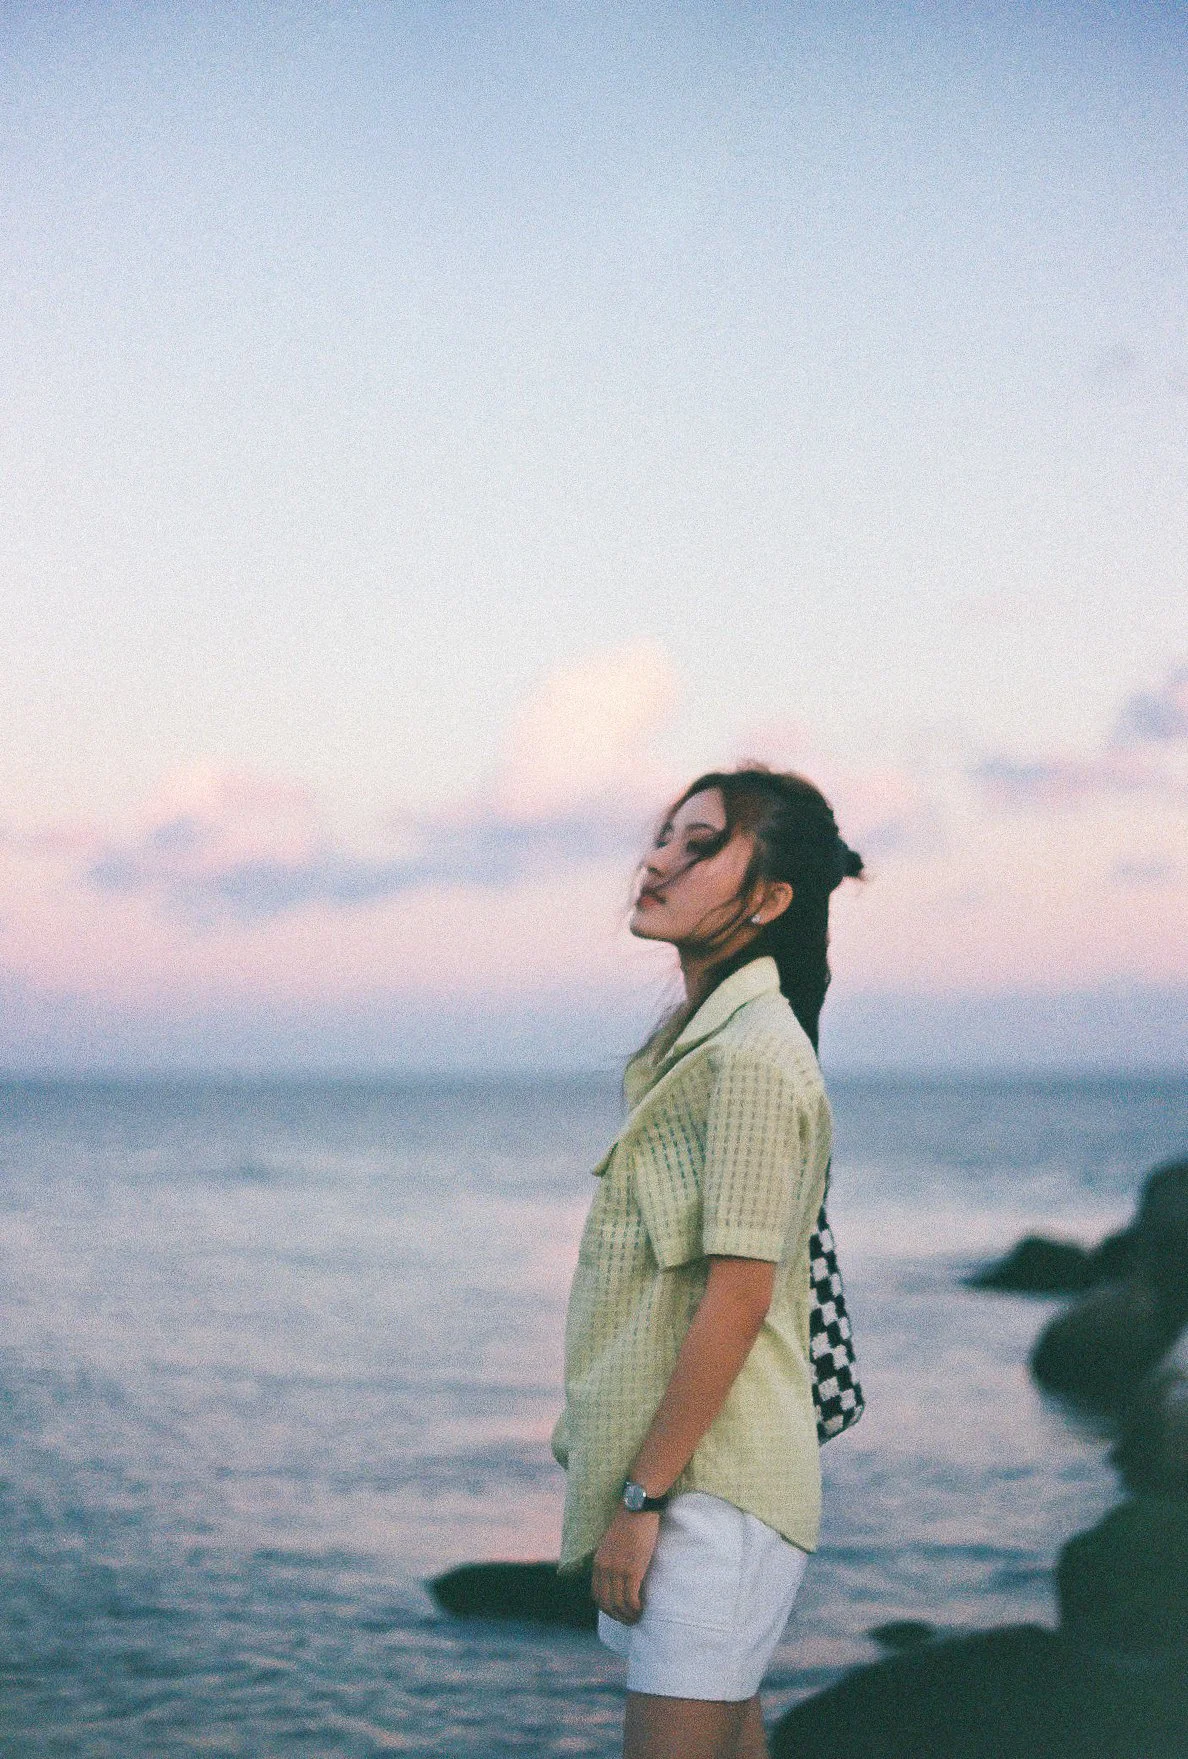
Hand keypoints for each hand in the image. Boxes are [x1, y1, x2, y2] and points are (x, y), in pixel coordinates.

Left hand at [591, 1507, 660, 1625]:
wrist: (637, 1508)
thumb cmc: (630, 1523)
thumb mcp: (613, 1544)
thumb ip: (612, 1560)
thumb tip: (619, 1577)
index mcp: (598, 1563)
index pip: (597, 1596)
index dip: (607, 1609)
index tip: (618, 1613)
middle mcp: (604, 1569)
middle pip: (607, 1604)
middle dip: (618, 1616)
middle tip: (630, 1620)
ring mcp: (617, 1570)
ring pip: (619, 1604)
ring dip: (629, 1615)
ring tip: (638, 1617)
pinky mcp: (632, 1570)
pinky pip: (631, 1598)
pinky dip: (636, 1608)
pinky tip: (642, 1609)